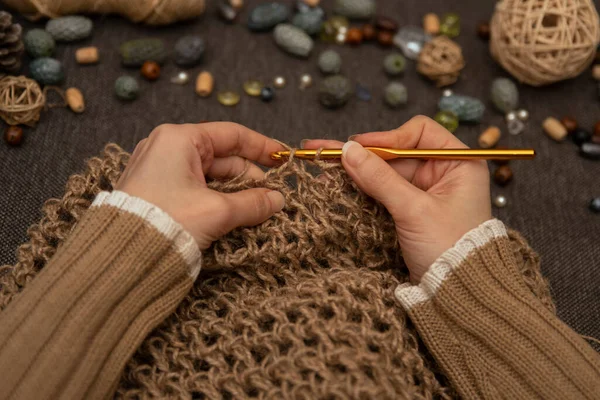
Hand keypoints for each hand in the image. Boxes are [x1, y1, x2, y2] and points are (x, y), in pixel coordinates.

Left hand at [116, 122, 285, 250]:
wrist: (121, 256)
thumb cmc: (167, 222)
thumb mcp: (217, 211)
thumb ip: (252, 203)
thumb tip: (277, 200)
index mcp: (179, 139)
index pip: (231, 135)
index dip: (261, 147)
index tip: (283, 158)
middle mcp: (167, 148)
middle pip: (222, 158)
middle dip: (250, 178)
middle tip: (273, 197)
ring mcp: (160, 169)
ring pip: (211, 176)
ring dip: (236, 192)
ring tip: (258, 209)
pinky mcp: (157, 191)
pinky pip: (196, 188)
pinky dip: (218, 199)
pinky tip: (235, 214)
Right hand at [303, 116, 491, 282]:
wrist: (460, 292)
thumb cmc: (450, 248)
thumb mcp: (414, 210)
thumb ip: (380, 178)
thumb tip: (348, 151)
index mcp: (458, 163)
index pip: (419, 133)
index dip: (387, 138)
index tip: (358, 147)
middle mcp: (442, 173)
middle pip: (396, 153)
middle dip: (363, 155)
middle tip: (325, 151)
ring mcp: (426, 193)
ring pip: (385, 173)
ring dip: (357, 172)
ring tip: (323, 168)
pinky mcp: (411, 211)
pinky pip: (383, 192)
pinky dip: (362, 189)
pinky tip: (336, 185)